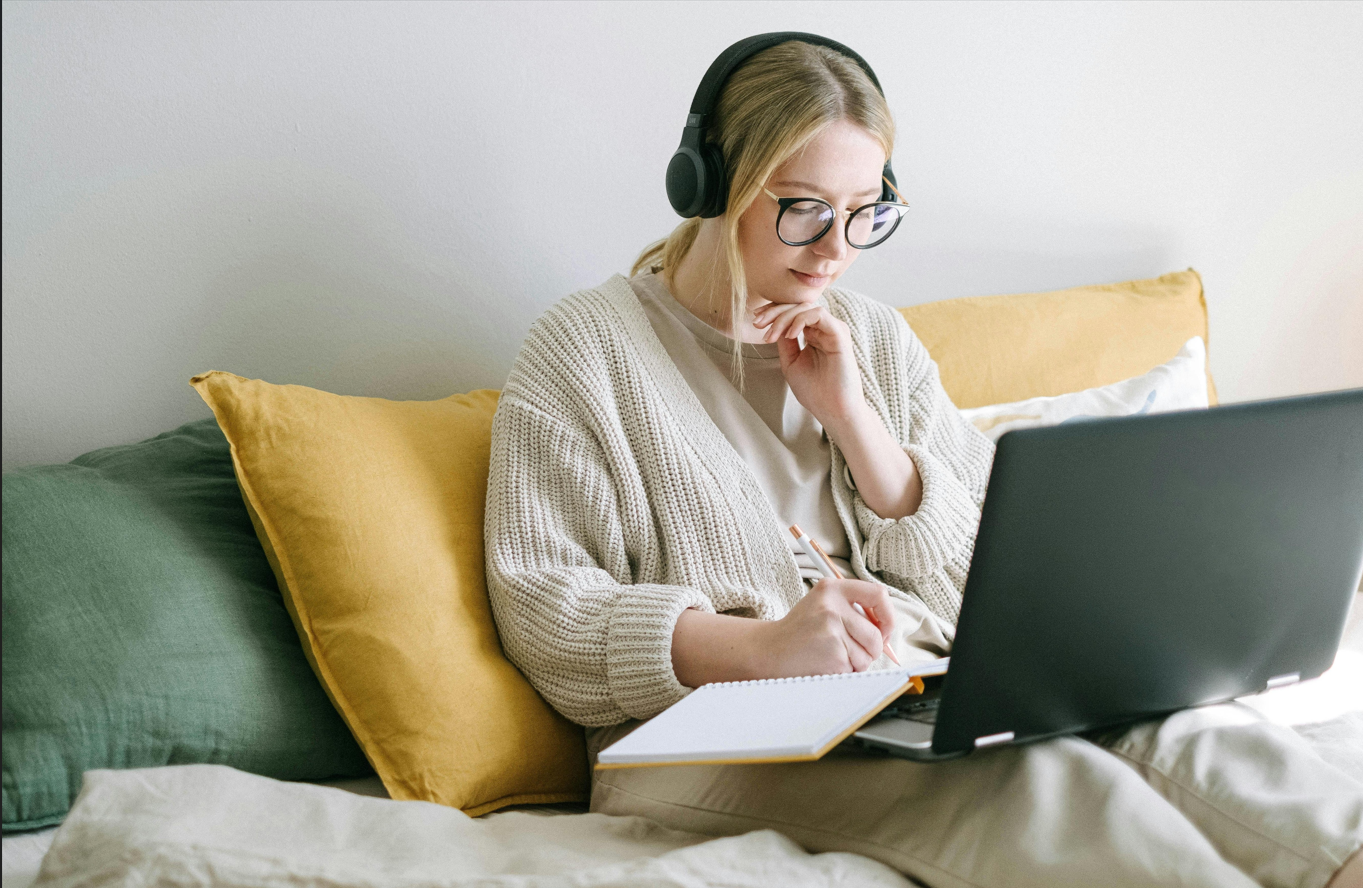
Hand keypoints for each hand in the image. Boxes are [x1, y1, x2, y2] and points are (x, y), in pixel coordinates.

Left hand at [752, 301, 862, 427]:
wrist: (833, 410)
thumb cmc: (815, 391)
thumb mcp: (791, 363)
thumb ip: (785, 342)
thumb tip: (773, 323)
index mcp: (814, 334)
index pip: (793, 312)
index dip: (773, 312)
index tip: (756, 321)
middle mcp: (824, 329)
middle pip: (798, 306)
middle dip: (774, 311)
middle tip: (757, 323)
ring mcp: (833, 330)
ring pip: (806, 307)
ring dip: (783, 317)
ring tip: (771, 335)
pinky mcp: (840, 334)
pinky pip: (818, 314)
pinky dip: (800, 320)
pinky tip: (789, 335)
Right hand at [754, 578, 895, 676]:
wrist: (769, 651)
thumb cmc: (800, 631)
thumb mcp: (822, 606)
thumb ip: (853, 610)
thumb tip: (887, 629)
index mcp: (832, 589)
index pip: (878, 594)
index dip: (887, 615)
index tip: (883, 629)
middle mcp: (832, 606)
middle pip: (876, 634)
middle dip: (871, 649)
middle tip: (849, 650)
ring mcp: (832, 630)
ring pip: (868, 655)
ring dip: (857, 662)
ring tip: (832, 655)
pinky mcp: (832, 654)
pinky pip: (855, 668)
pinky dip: (845, 671)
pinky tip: (825, 663)